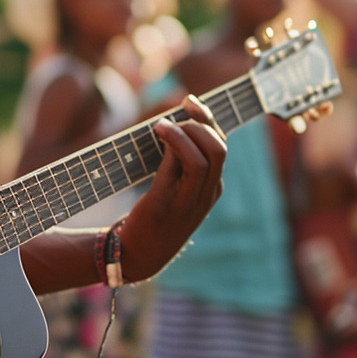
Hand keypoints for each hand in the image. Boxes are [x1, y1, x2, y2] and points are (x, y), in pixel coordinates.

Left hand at [119, 95, 226, 281]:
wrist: (136, 255)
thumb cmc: (153, 216)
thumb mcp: (172, 187)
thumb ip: (177, 160)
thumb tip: (174, 123)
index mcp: (211, 189)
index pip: (220, 147)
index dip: (208, 121)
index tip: (189, 102)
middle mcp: (206, 194)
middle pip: (219, 148)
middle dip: (203, 121)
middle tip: (182, 109)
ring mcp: (191, 201)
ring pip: (206, 156)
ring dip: (186, 131)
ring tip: (163, 124)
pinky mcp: (170, 203)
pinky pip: (183, 166)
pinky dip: (173, 141)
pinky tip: (159, 131)